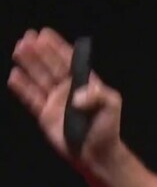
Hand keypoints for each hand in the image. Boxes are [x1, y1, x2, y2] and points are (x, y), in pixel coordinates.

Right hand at [9, 28, 123, 168]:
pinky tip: (14, 75)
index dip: (57, 47)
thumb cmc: (107, 127)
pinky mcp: (44, 115)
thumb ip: (97, 96)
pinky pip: (31, 98)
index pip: (69, 60)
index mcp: (85, 82)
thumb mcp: (111, 105)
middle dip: (39, 51)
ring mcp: (55, 101)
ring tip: (18, 49)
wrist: (96, 153)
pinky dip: (22, 88)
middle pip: (50, 66)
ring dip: (29, 64)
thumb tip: (75, 96)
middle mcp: (68, 89)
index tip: (45, 33)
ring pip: (39, 78)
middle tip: (27, 37)